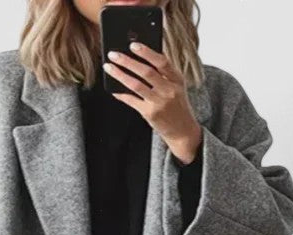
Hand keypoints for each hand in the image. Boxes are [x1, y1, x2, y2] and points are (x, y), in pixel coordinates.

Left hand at [103, 41, 202, 164]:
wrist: (183, 131)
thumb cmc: (177, 106)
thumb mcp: (177, 87)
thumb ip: (164, 73)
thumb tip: (140, 58)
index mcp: (177, 79)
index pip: (162, 61)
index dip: (146, 52)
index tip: (133, 45)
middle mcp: (169, 90)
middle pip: (146, 72)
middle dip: (127, 61)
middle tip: (113, 54)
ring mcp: (159, 102)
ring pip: (136, 85)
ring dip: (120, 75)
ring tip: (109, 67)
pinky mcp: (150, 114)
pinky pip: (132, 101)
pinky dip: (121, 94)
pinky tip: (113, 88)